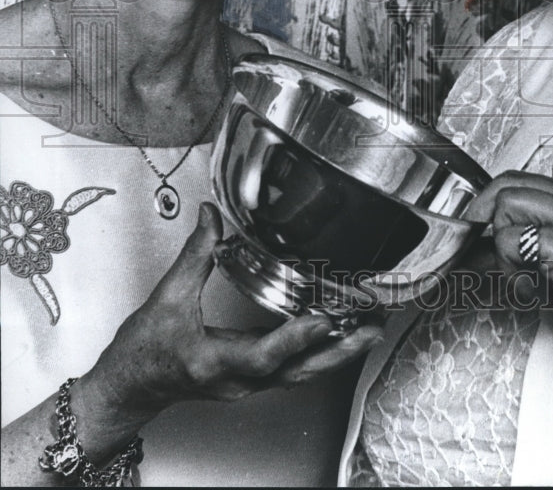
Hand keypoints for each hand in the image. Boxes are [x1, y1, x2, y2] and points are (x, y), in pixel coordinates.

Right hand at [78, 203, 381, 430]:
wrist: (129, 386)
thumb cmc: (143, 352)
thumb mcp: (166, 298)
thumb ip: (195, 255)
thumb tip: (211, 216)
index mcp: (214, 362)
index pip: (263, 353)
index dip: (296, 336)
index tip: (325, 316)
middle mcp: (238, 380)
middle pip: (299, 371)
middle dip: (340, 350)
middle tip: (373, 326)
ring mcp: (247, 383)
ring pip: (302, 373)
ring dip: (337, 352)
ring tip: (370, 328)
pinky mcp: (252, 379)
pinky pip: (294, 369)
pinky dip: (319, 352)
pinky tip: (339, 334)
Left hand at [467, 172, 552, 375]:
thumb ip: (532, 240)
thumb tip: (483, 242)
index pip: (519, 180)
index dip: (490, 202)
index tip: (479, 229)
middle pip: (507, 185)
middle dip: (485, 218)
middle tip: (488, 252)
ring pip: (505, 205)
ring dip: (501, 246)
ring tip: (522, 277)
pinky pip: (511, 240)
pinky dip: (510, 267)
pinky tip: (531, 289)